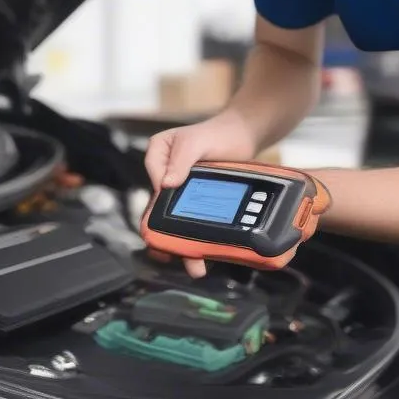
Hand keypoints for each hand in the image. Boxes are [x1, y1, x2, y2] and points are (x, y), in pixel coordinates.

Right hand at [144, 109, 257, 278]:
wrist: (244, 136)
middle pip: (160, 207)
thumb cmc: (219, 133)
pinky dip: (196, 236)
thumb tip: (165, 185)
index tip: (171, 219)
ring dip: (182, 242)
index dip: (160, 203)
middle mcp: (165, 174)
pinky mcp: (196, 199)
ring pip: (176, 218)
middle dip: (166, 234)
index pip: (153, 182)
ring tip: (194, 265)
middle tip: (173, 256)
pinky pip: (191, 219)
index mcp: (157, 155)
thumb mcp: (197, 142)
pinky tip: (204, 254)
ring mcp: (180, 188)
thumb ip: (181, 160)